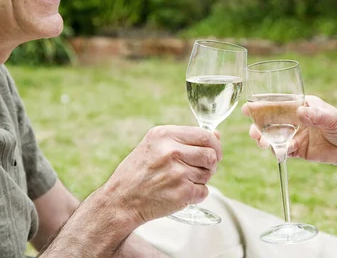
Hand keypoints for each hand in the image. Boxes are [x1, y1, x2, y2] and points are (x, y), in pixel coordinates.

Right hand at [102, 125, 221, 226]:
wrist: (120, 201)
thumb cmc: (138, 172)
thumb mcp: (154, 145)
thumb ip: (184, 139)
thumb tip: (216, 135)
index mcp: (165, 135)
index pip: (205, 135)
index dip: (215, 145)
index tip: (214, 152)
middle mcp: (171, 151)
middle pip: (211, 155)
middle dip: (210, 164)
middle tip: (199, 170)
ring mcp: (178, 172)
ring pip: (208, 174)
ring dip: (200, 180)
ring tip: (181, 182)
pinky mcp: (182, 192)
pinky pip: (204, 191)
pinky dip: (196, 195)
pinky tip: (180, 193)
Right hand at [245, 95, 336, 169]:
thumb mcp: (334, 119)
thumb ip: (317, 116)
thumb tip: (301, 113)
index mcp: (302, 105)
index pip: (279, 103)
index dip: (262, 105)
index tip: (249, 108)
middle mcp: (295, 119)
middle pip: (271, 120)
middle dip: (259, 125)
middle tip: (253, 132)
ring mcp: (296, 135)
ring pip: (273, 136)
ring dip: (265, 139)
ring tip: (263, 144)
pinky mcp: (298, 150)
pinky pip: (283, 151)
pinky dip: (279, 152)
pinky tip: (279, 153)